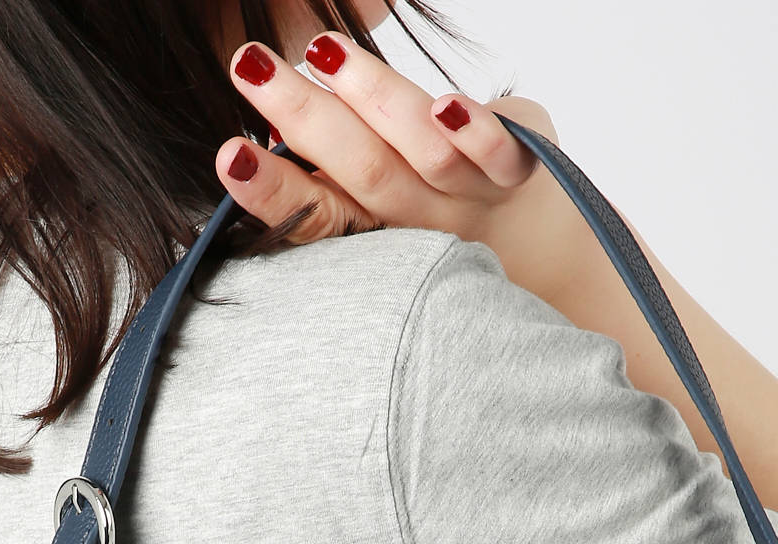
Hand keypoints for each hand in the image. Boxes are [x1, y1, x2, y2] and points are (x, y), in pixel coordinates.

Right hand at [218, 34, 593, 310]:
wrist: (547, 255)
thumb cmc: (445, 214)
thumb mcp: (381, 201)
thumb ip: (331, 170)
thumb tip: (262, 130)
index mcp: (374, 226)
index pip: (317, 214)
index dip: (273, 192)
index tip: (229, 157)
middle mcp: (419, 219)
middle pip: (361, 173)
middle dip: (305, 119)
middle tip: (250, 69)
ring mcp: (471, 198)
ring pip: (423, 155)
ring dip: (374, 102)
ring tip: (325, 54)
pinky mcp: (521, 172)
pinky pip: (500, 156)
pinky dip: (476, 132)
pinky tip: (446, 103)